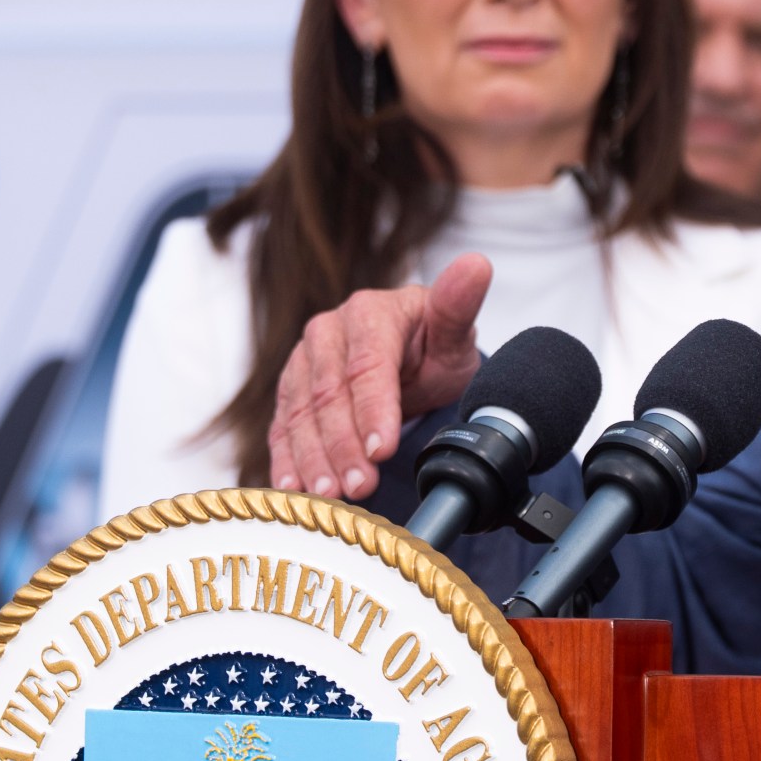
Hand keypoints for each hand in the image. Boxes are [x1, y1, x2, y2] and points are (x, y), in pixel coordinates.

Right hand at [268, 254, 490, 499]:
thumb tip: (476, 265)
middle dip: (343, 445)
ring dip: (312, 458)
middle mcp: (328, 332)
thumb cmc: (434, 345)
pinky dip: (286, 459)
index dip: (374, 410)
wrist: (411, 355)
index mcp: (369, 312)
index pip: (367, 366)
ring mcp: (304, 362)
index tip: (383, 449)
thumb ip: (460, 305)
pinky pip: (283, 426)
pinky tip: (292, 488)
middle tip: (359, 485)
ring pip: (301, 413)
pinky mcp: (292, 391)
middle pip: (329, 395)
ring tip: (328, 495)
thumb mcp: (454, 332)